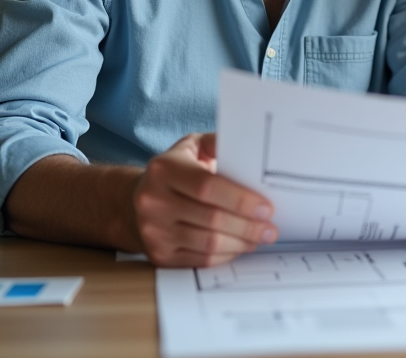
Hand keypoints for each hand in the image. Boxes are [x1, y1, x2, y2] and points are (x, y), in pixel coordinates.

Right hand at [131, 132, 276, 266]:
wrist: (134, 201)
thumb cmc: (175, 171)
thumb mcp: (192, 148)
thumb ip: (218, 144)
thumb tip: (249, 151)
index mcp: (164, 169)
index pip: (207, 187)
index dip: (240, 200)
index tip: (266, 207)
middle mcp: (152, 201)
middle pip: (211, 218)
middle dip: (248, 226)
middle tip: (270, 228)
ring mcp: (153, 231)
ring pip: (208, 243)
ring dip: (241, 243)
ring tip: (260, 238)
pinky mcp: (159, 255)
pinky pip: (201, 260)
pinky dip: (226, 255)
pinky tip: (239, 246)